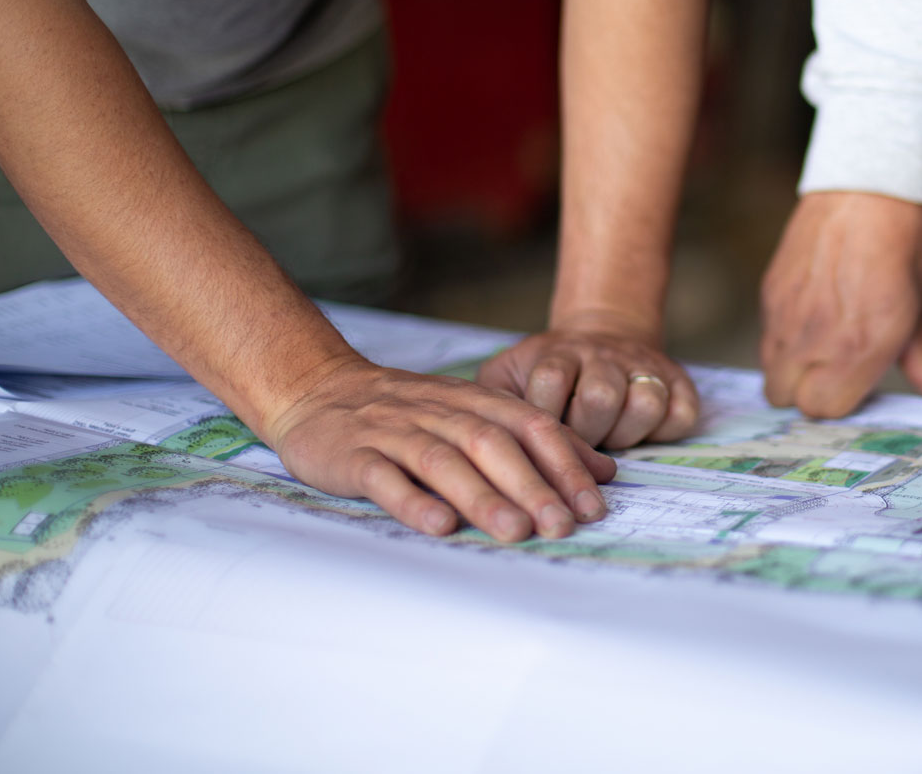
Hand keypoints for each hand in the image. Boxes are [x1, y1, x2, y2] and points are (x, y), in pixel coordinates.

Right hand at [262, 356, 616, 541]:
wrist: (317, 388)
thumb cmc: (409, 411)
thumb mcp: (474, 412)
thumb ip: (536, 438)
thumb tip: (604, 471)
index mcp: (474, 401)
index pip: (530, 426)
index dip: (565, 463)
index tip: (593, 505)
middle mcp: (439, 412)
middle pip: (493, 444)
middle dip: (533, 486)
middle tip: (561, 527)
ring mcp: (395, 432)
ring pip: (444, 461)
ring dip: (483, 498)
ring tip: (515, 533)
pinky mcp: (354, 455)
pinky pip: (385, 477)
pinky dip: (413, 502)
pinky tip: (439, 527)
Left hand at [477, 322, 698, 449]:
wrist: (601, 333)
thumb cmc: (542, 373)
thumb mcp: (505, 377)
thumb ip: (489, 403)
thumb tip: (476, 445)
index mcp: (555, 353)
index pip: (551, 380)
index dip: (545, 419)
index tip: (538, 440)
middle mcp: (601, 354)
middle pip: (601, 397)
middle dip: (587, 434)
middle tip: (578, 446)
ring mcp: (642, 366)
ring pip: (645, 403)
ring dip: (625, 433)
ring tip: (608, 439)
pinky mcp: (678, 381)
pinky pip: (682, 414)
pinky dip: (664, 431)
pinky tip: (641, 433)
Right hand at [761, 191, 921, 418]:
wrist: (866, 190)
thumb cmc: (898, 247)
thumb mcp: (920, 314)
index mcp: (860, 347)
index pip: (825, 409)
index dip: (841, 402)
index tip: (856, 385)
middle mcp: (817, 336)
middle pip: (789, 399)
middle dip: (810, 392)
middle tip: (835, 371)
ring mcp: (786, 315)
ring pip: (770, 371)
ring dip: (792, 369)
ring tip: (821, 345)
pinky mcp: (769, 293)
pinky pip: (765, 336)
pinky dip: (782, 339)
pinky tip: (810, 316)